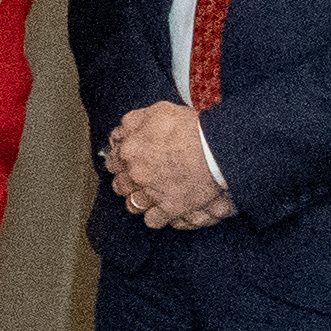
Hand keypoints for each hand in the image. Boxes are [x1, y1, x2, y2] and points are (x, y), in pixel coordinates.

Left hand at [103, 98, 237, 229]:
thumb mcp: (159, 111)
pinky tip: (162, 210)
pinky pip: (153, 220)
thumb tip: (126, 126)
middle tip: (138, 177)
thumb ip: (136, 120)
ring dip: (138, 200)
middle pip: (120, 182)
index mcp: (131, 149)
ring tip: (148, 195)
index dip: (120, 159)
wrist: (217, 149)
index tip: (124, 160)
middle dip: (127, 181)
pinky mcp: (170, 208)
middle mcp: (137, 173)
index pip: (114, 157)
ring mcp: (152, 192)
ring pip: (133, 203)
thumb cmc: (193, 128)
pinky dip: (157, 216)